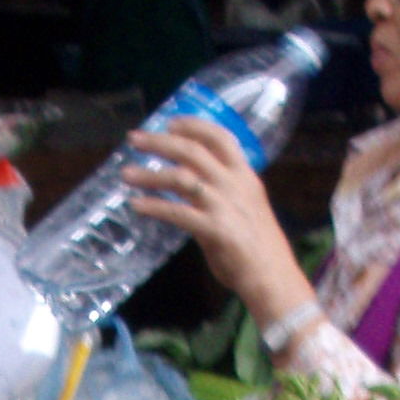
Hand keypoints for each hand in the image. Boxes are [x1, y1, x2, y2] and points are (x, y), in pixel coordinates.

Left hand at [124, 116, 310, 322]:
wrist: (273, 278)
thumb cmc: (257, 248)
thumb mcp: (244, 209)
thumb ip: (218, 196)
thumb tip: (187, 189)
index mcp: (245, 176)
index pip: (220, 138)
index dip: (194, 126)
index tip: (170, 122)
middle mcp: (235, 184)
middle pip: (192, 150)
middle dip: (159, 141)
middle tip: (134, 139)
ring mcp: (224, 205)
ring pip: (180, 178)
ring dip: (149, 174)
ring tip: (125, 175)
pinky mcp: (214, 229)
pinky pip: (177, 212)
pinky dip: (154, 206)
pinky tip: (137, 205)